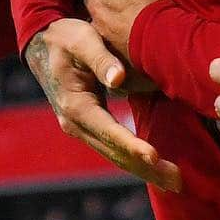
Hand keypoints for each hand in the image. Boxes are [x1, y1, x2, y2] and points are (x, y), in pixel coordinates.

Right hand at [26, 18, 179, 193]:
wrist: (42, 45)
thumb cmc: (66, 37)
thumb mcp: (82, 40)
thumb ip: (101, 59)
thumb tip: (117, 79)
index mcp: (75, 105)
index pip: (108, 131)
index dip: (132, 144)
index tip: (155, 156)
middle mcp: (75, 124)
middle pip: (114, 152)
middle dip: (146, 167)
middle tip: (177, 182)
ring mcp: (79, 128)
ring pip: (114, 155)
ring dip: (143, 169)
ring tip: (174, 181)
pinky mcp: (87, 126)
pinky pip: (111, 148)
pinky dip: (133, 159)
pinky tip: (153, 166)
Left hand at [84, 0, 169, 64]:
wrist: (163, 34)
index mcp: (96, 3)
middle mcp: (96, 25)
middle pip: (96, 11)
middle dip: (105, 7)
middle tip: (122, 3)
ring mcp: (107, 43)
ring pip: (105, 28)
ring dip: (113, 24)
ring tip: (130, 19)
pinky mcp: (120, 55)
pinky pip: (117, 43)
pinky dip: (123, 38)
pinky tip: (135, 32)